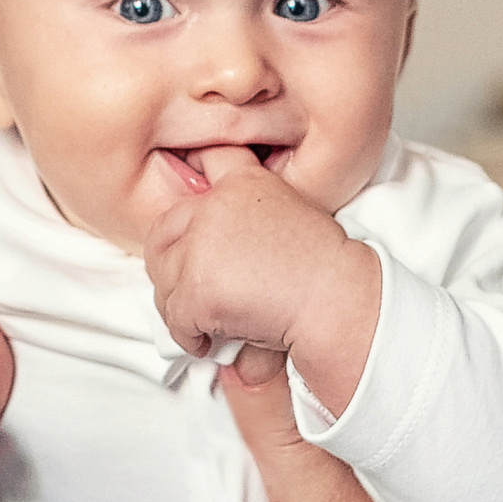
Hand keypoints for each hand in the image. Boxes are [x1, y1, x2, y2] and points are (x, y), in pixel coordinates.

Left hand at [142, 151, 381, 410]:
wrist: (339, 303)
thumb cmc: (325, 272)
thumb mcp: (291, 217)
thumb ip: (246, 218)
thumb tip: (215, 241)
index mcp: (242, 183)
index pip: (204, 160)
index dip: (191, 175)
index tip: (191, 192)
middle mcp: (215, 207)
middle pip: (162, 233)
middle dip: (171, 267)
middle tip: (192, 292)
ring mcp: (202, 246)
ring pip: (164, 281)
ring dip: (180, 307)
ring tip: (209, 321)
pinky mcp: (197, 289)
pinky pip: (175, 320)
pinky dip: (190, 337)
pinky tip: (213, 341)